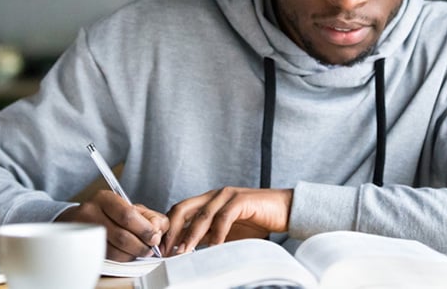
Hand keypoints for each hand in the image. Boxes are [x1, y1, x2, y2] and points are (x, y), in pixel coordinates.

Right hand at [55, 190, 168, 260]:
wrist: (79, 219)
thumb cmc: (109, 213)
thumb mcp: (130, 207)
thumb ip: (149, 216)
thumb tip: (159, 229)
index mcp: (105, 198)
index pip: (127, 215)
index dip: (144, 229)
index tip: (155, 236)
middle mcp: (91, 213)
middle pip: (121, 235)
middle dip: (141, 245)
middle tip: (150, 247)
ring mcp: (85, 231)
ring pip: (114, 250)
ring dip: (132, 254)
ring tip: (140, 251)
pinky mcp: (84, 247)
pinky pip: (107, 258)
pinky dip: (122, 258)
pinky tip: (128, 253)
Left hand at [161, 187, 292, 254]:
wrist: (285, 210)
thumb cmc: (257, 221)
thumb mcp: (227, 231)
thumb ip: (208, 235)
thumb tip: (186, 248)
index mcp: (208, 200)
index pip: (180, 211)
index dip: (168, 228)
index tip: (161, 249)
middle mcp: (214, 195)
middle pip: (183, 208)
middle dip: (172, 230)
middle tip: (166, 251)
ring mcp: (227, 195)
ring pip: (202, 215)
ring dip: (191, 235)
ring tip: (184, 252)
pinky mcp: (242, 200)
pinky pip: (224, 218)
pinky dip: (216, 234)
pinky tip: (213, 247)